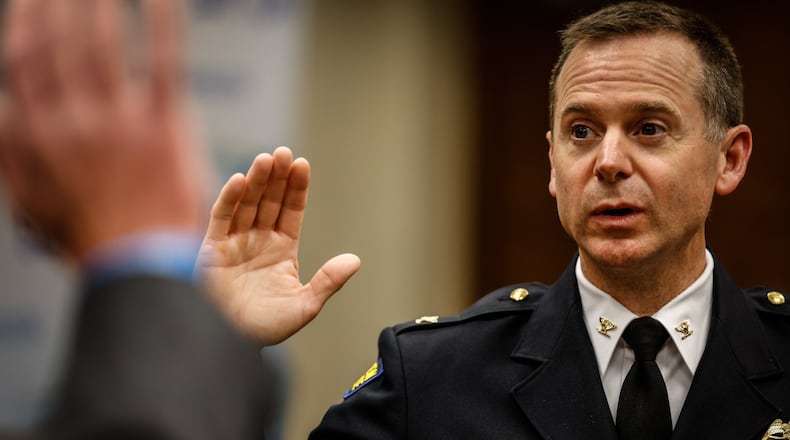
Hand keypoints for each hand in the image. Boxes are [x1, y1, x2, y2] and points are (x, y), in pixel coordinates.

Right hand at [0, 0, 206, 258]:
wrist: (139, 265)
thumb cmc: (88, 237)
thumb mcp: (29, 203)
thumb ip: (10, 156)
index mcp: (35, 138)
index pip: (21, 62)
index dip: (25, 23)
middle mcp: (69, 122)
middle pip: (56, 44)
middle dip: (56, 2)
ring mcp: (117, 123)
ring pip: (101, 45)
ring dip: (99, 3)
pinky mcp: (163, 128)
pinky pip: (161, 63)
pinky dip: (162, 25)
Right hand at [196, 147, 360, 345]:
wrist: (230, 345)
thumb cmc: (266, 328)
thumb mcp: (304, 305)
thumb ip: (327, 281)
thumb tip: (355, 260)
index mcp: (282, 250)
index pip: (290, 211)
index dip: (296, 188)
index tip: (303, 165)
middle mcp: (258, 240)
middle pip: (268, 200)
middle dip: (277, 177)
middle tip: (284, 153)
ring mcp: (234, 242)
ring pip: (246, 204)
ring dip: (256, 181)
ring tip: (267, 159)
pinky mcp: (211, 249)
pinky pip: (221, 218)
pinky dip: (229, 199)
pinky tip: (240, 180)